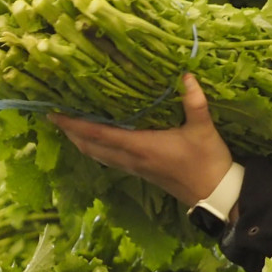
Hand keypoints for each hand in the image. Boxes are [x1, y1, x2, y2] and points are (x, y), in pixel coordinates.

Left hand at [48, 74, 232, 206]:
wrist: (216, 196)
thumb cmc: (208, 161)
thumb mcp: (204, 129)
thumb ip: (194, 102)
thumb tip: (186, 75)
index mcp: (140, 146)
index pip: (98, 134)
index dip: (74, 124)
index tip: (55, 114)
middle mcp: (130, 158)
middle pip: (89, 146)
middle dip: (70, 132)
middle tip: (55, 116)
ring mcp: (133, 168)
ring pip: (97, 155)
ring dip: (80, 141)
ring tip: (68, 126)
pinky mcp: (139, 173)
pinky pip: (108, 160)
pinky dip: (94, 149)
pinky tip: (94, 140)